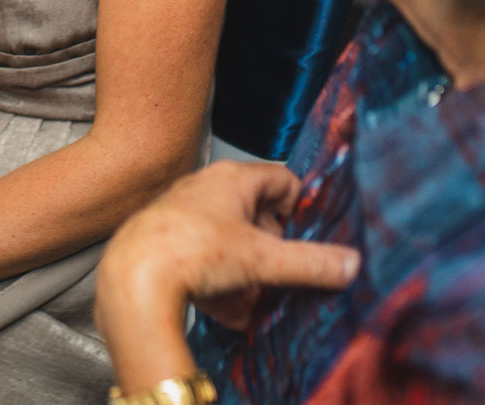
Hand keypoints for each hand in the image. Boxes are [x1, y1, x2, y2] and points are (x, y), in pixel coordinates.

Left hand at [97, 161, 358, 386]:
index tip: (306, 239)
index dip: (299, 209)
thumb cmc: (193, 252)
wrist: (132, 278)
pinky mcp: (164, 238)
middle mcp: (205, 187)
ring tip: (252, 298)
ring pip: (229, 239)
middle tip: (279, 274)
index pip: (282, 180)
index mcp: (232, 178)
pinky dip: (218, 280)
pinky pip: (202, 256)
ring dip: (246, 270)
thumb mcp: (262, 260)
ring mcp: (182, 211)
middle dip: (271, 248)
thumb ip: (310, 263)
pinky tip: (224, 306)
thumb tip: (352, 264)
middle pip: (256, 212)